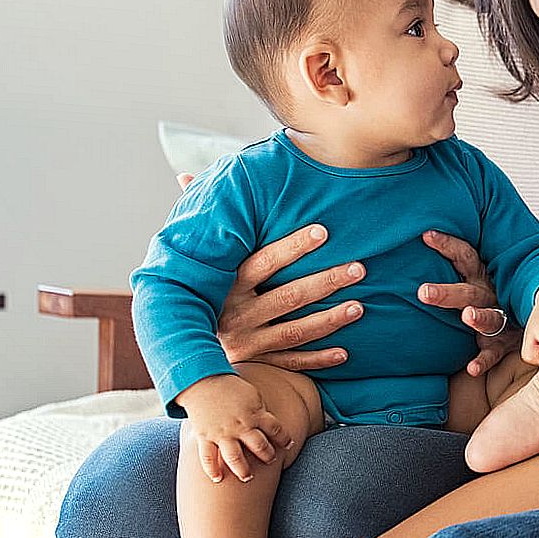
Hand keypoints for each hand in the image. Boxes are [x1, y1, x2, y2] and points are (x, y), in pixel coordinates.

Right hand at [171, 174, 365, 371]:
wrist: (178, 346)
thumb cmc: (197, 287)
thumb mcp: (195, 255)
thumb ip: (197, 216)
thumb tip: (185, 174)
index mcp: (226, 283)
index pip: (264, 262)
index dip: (293, 246)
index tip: (324, 231)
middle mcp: (236, 313)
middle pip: (288, 296)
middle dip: (326, 282)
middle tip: (360, 268)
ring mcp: (247, 341)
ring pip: (295, 330)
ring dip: (329, 320)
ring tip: (359, 307)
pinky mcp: (255, 363)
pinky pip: (290, 363)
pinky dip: (317, 360)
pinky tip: (344, 353)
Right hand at [175, 373, 292, 483]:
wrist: (204, 380)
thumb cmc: (231, 386)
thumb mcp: (252, 394)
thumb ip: (261, 410)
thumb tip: (269, 423)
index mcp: (255, 413)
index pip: (275, 429)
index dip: (284, 438)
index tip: (289, 445)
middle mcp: (241, 425)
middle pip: (259, 446)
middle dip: (267, 456)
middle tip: (271, 461)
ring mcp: (223, 432)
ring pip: (235, 457)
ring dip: (243, 469)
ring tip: (248, 478)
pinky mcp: (205, 436)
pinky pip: (208, 457)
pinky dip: (212, 470)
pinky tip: (217, 479)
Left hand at [416, 229, 518, 376]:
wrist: (536, 320)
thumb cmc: (497, 297)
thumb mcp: (481, 278)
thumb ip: (459, 266)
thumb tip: (424, 240)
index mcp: (482, 278)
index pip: (465, 256)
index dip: (447, 245)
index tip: (425, 235)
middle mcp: (490, 296)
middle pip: (468, 292)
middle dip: (446, 292)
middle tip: (423, 292)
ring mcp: (500, 320)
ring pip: (488, 319)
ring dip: (478, 318)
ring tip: (467, 316)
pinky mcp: (505, 344)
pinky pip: (494, 354)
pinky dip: (484, 361)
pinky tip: (472, 368)